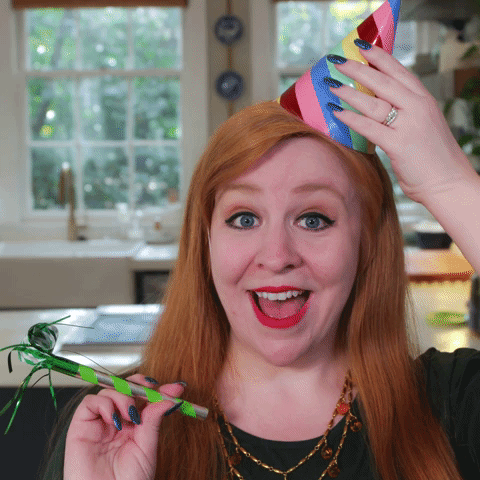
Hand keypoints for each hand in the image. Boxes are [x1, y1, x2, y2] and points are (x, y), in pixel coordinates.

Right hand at [64, 375, 184, 479]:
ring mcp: (99, 422)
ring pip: (109, 390)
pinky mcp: (81, 426)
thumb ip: (153, 421)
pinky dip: (104, 404)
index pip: (144, 398)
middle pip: (126, 388)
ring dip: (123, 396)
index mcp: (134, 425)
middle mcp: (117, 421)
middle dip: (139, 384)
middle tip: (151, 388)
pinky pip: (90, 401)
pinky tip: (113, 419)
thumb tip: (168, 399)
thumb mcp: (147, 448)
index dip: (157, 389)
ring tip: (130, 416)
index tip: (175, 388)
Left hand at [329, 43, 476, 204]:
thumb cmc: (433, 156)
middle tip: (337, 62)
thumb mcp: (422, 124)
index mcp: (424, 100)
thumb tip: (377, 105)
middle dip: (358, 69)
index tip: (361, 47)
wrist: (448, 182)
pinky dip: (350, 118)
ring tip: (331, 85)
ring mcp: (408, 125)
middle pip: (383, 82)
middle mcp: (417, 107)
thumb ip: (404, 111)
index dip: (378, 57)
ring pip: (373, 102)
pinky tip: (336, 112)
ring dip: (349, 92)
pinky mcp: (399, 145)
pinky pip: (369, 127)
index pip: (399, 71)